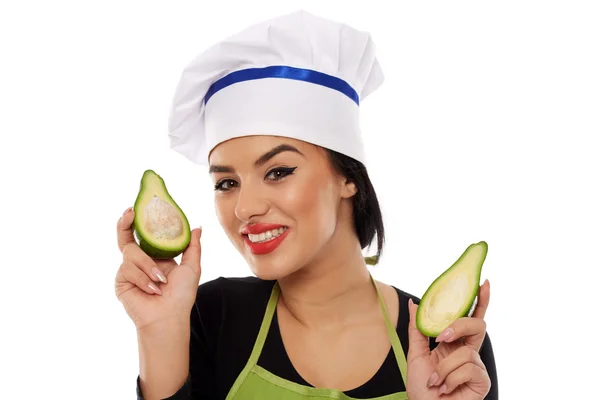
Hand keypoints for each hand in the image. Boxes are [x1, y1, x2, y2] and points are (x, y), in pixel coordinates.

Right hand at [114, 206, 201, 331]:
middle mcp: (140, 261)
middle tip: (130, 214)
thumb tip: (196, 227)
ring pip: (131, 253)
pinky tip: (152, 290)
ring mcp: (129, 270)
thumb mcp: (192, 266)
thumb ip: (192, 246)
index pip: (144, 234)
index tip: (135, 208)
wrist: (169, 317)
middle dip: (125, 224)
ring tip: (160, 281)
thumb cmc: (181, 295)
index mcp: (155, 255)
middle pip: (125, 237)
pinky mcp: (121, 281)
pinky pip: (128, 269)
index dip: (137, 221)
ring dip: (148, 267)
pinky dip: (143, 279)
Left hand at [406, 280, 490, 398]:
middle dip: (460, 326)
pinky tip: (444, 388)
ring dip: (443, 367)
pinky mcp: (482, 381)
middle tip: (441, 337)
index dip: (480, 301)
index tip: (484, 282)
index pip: (470, 317)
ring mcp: (477, 366)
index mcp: (455, 342)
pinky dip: (450, 378)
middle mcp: (469, 351)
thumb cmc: (421, 387)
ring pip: (466, 351)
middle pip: (477, 325)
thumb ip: (417, 328)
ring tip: (435, 381)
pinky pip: (468, 367)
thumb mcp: (415, 354)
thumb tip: (413, 303)